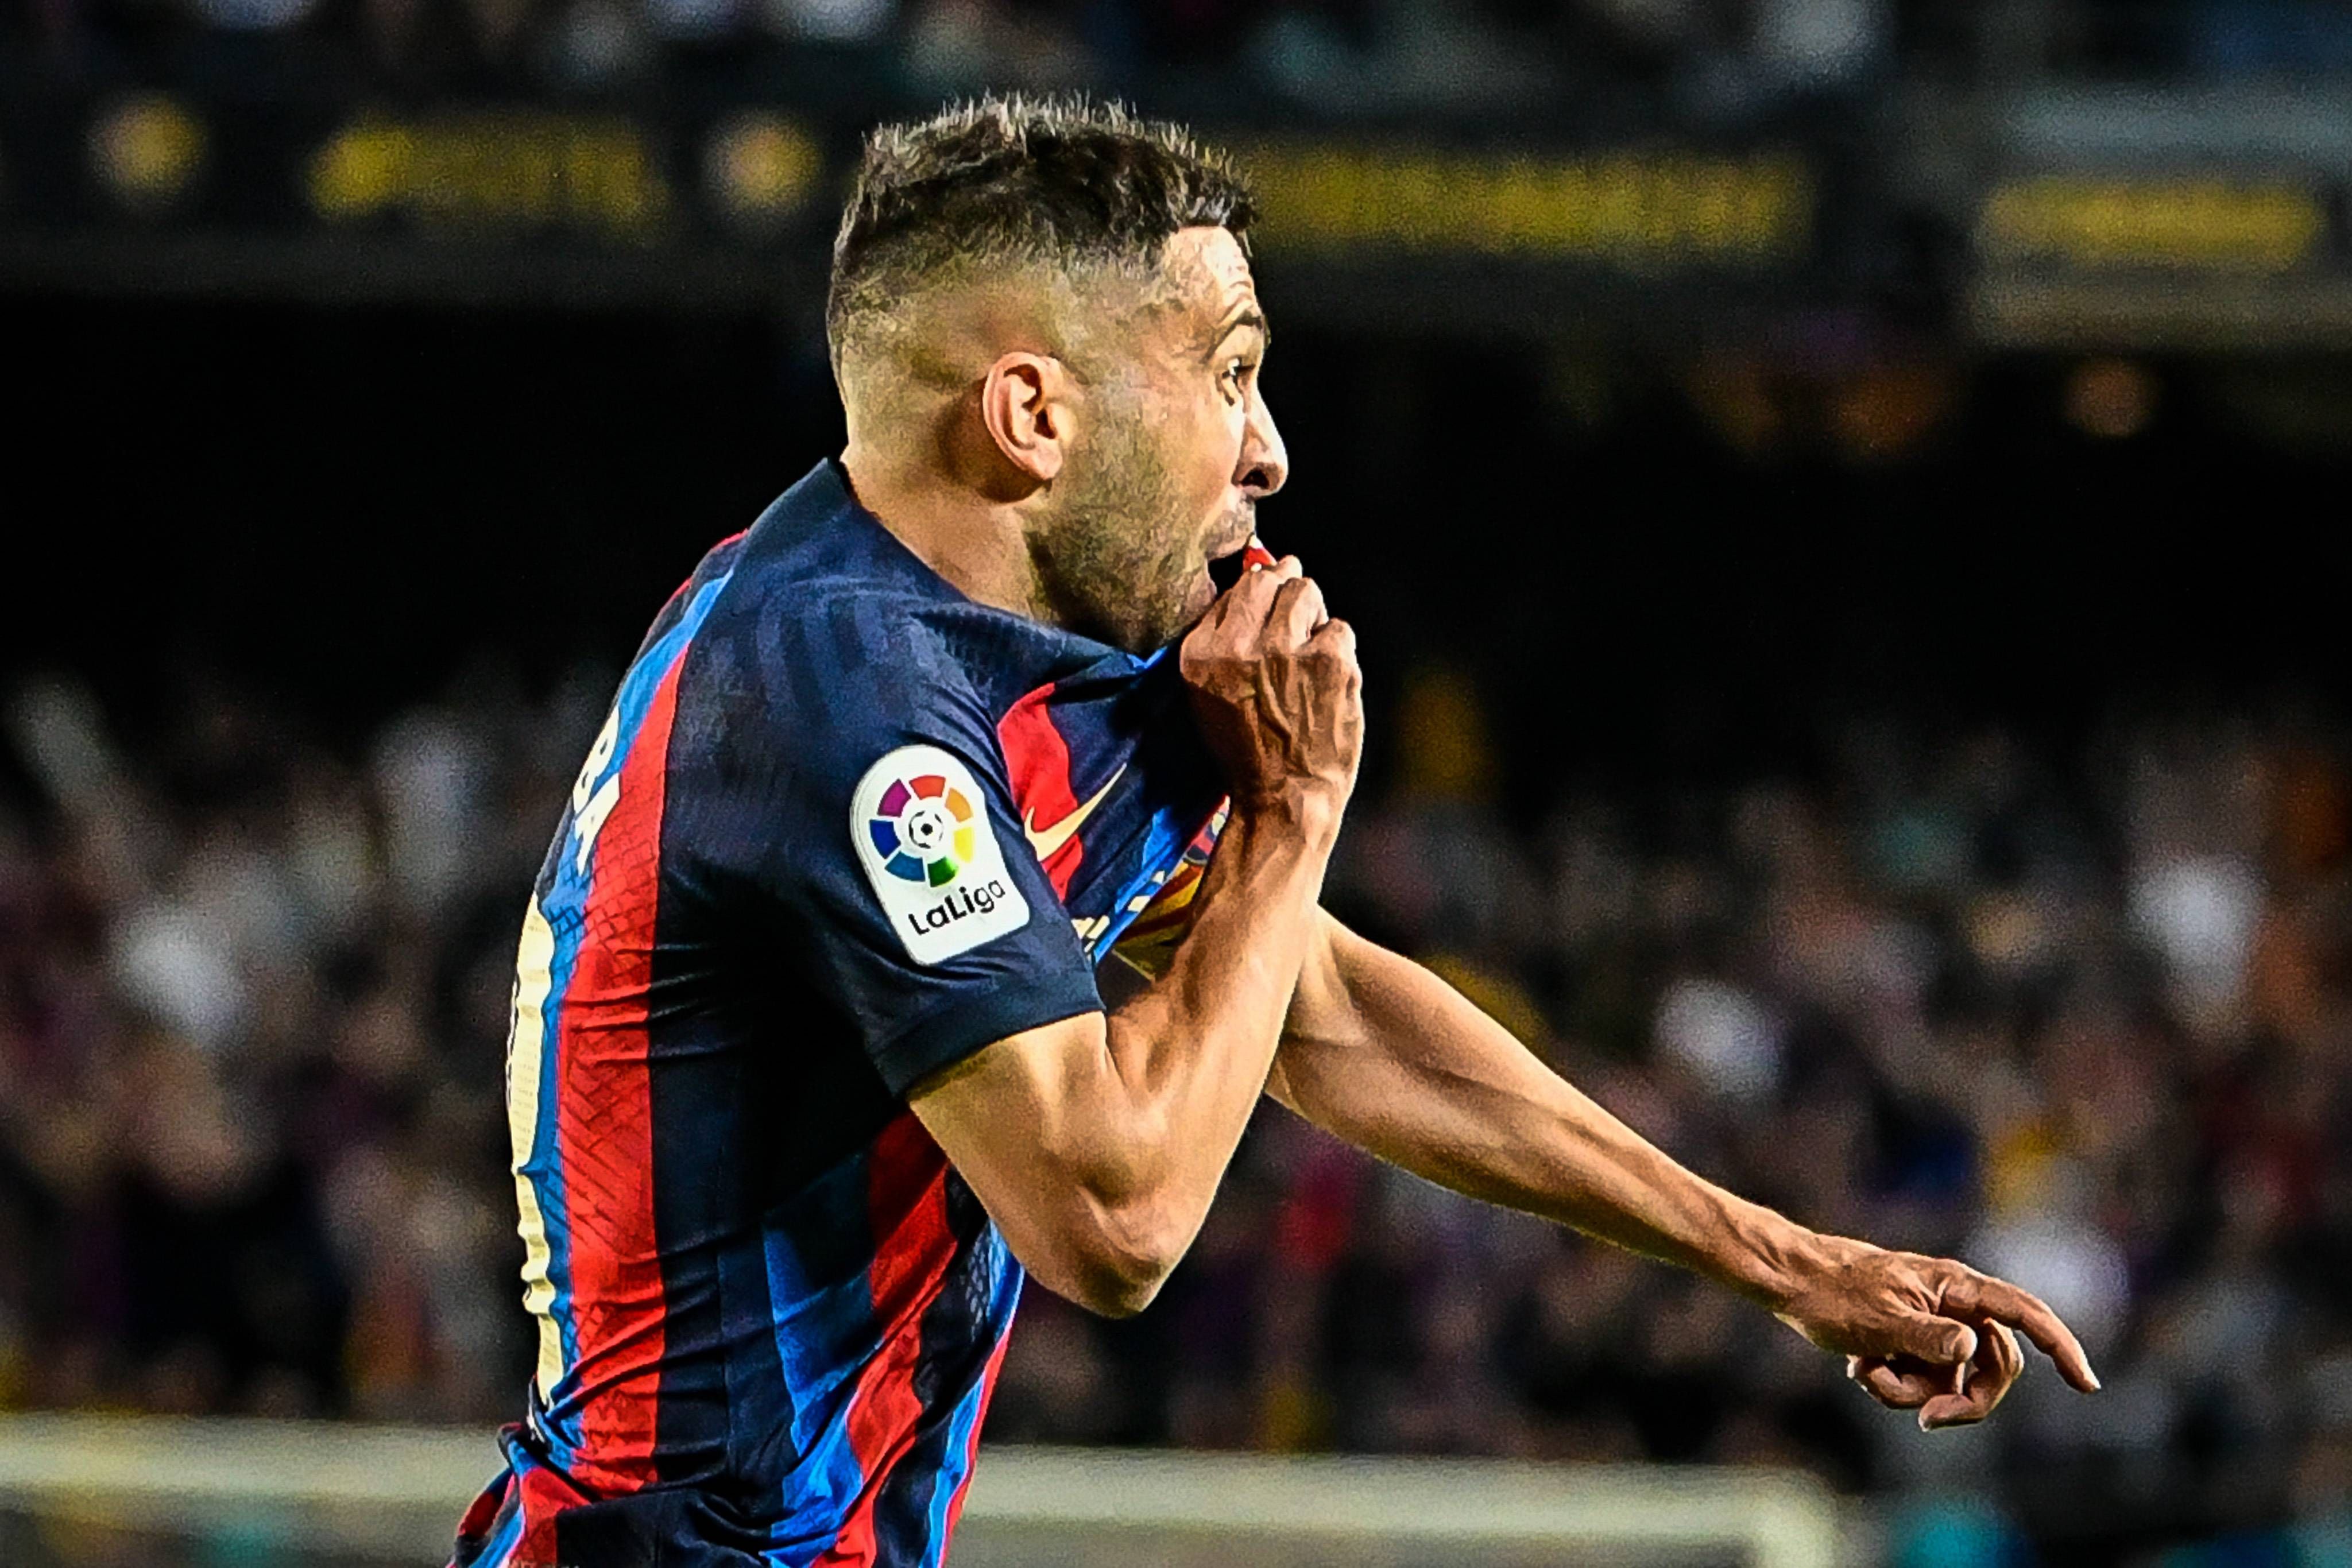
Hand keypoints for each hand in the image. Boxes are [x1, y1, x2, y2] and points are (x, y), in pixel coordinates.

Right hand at [1179, 556, 1362, 820]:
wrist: (1285, 799)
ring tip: (1311, 655)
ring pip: (1308, 593)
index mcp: (1201, 654)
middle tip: (1296, 626)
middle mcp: (1239, 646)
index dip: (1261, 591)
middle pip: (1273, 580)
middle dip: (1288, 596)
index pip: (1237, 588)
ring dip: (1314, 618)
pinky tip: (1329, 679)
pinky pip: (1339, 628)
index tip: (1271, 603)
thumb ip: (1224, 639)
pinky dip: (1339, 650)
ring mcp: (1285, 649)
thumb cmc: (1250, 753)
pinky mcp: (1328, 659)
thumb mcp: (1209, 696)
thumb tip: (1258, 577)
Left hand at [1774, 1234, 2099, 1429]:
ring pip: (1952, 1382)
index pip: (2024, 1314)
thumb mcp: (1881, 1320)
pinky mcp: (1914, 1346)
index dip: (2061, 1347)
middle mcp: (1955, 1307)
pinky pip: (1923, 1383)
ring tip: (1865, 1368)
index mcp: (1957, 1288)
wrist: (1794, 1283)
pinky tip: (1858, 1365)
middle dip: (1963, 1402)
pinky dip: (1892, 1384)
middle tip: (1925, 1420)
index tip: (2086, 1384)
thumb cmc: (1836, 1293)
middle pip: (1994, 1367)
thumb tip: (1973, 1349)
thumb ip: (1929, 1337)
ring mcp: (1935, 1329)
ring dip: (1910, 1390)